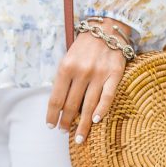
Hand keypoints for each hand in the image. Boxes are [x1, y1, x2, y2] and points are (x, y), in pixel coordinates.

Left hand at [46, 18, 131, 143]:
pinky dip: (101, 111)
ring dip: (83, 125)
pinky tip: (96, 122)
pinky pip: (107, 97)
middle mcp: (81, 72)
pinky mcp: (115, 74)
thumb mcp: (68, 59)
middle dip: (66, 122)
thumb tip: (60, 107)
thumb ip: (64, 80)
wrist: (107, 28)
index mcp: (65, 67)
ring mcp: (99, 74)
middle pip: (71, 106)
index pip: (56, 99)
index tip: (51, 126)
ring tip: (79, 138)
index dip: (52, 115)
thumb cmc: (85, 46)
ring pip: (88, 106)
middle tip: (64, 132)